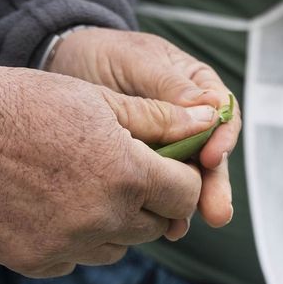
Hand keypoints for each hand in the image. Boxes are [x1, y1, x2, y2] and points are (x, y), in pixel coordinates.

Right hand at [0, 66, 208, 277]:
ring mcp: (69, 246)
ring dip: (115, 224)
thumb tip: (208, 122)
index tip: (166, 168)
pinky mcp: (37, 262)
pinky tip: (52, 207)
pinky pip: (76, 260)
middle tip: (121, 174)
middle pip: (157, 226)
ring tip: (83, 187)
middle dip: (151, 202)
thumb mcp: (100, 101)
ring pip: (119, 248)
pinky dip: (74, 241)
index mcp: (128, 175)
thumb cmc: (26, 106)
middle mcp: (105, 219)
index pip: (186, 195)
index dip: (180, 179)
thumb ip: (160, 120)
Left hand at [47, 28, 240, 226]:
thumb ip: (170, 86)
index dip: (221, 139)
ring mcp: (168, 147)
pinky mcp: (144, 167)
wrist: (60, 66)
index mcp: (197, 88)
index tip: (211, 158)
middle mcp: (188, 121)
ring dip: (189, 205)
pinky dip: (161, 210)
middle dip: (213, 185)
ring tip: (182, 228)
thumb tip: (211, 108)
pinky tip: (163, 229)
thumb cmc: (102, 54)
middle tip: (216, 212)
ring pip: (188, 179)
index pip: (223, 115)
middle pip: (211, 156)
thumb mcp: (135, 61)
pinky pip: (158, 189)